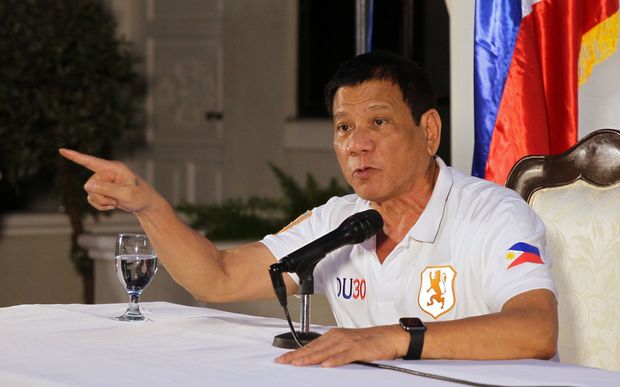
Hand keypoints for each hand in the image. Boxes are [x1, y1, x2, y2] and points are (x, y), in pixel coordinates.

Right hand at [58, 148, 160, 213]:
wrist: (145, 204)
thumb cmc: (140, 196)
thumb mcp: (126, 194)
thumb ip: (107, 189)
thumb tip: (87, 185)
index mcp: (113, 168)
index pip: (91, 162)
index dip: (75, 156)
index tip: (61, 150)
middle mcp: (106, 173)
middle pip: (89, 185)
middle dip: (100, 197)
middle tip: (116, 200)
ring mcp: (103, 181)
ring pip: (90, 194)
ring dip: (101, 202)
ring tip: (116, 202)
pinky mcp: (102, 189)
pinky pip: (92, 199)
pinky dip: (101, 205)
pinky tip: (112, 204)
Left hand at [275, 324, 407, 366]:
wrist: (389, 337)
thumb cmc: (369, 341)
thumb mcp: (346, 343)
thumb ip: (332, 350)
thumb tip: (317, 359)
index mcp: (334, 335)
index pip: (311, 345)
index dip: (296, 352)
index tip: (283, 358)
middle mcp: (338, 337)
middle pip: (314, 348)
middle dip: (297, 355)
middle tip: (283, 361)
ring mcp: (348, 343)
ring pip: (325, 352)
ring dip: (311, 358)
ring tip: (298, 363)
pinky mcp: (359, 349)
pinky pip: (345, 356)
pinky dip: (335, 360)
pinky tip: (326, 365)